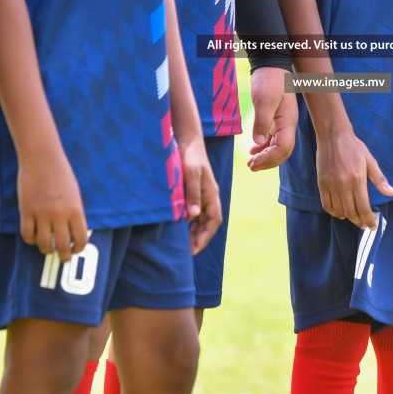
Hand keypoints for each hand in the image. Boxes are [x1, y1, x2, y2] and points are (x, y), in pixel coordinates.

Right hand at [17, 147, 87, 260]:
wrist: (41, 158)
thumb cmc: (60, 173)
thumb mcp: (74, 193)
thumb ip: (74, 213)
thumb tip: (72, 234)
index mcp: (75, 209)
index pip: (81, 239)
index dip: (79, 248)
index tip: (76, 249)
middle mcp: (59, 214)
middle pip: (62, 246)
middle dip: (64, 256)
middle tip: (64, 258)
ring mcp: (41, 214)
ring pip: (43, 244)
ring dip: (47, 250)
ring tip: (48, 249)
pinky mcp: (26, 211)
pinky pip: (27, 235)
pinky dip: (30, 240)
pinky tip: (34, 238)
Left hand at [179, 136, 223, 253]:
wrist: (187, 141)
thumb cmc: (190, 156)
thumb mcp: (191, 174)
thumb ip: (193, 194)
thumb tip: (193, 216)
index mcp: (212, 194)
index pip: (214, 220)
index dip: (205, 236)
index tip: (194, 249)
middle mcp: (209, 196)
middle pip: (208, 223)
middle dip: (199, 238)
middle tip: (187, 252)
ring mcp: (201, 194)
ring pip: (201, 219)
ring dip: (194, 232)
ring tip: (183, 245)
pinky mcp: (193, 191)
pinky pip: (194, 212)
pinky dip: (188, 222)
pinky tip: (179, 228)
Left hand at [246, 67, 297, 170]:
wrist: (270, 65)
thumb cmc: (269, 80)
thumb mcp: (263, 100)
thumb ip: (261, 122)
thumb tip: (258, 143)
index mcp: (288, 122)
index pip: (283, 148)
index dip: (270, 159)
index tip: (254, 163)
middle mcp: (287, 125)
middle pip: (282, 151)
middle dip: (268, 162)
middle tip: (251, 167)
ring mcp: (282, 123)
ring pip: (277, 147)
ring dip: (265, 157)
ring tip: (251, 163)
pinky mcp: (275, 119)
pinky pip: (272, 139)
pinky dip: (263, 147)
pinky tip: (254, 151)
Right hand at [317, 127, 392, 228]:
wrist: (333, 136)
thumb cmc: (354, 147)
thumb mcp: (370, 161)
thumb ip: (379, 179)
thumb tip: (391, 193)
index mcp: (357, 179)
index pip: (363, 207)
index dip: (368, 220)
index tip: (372, 226)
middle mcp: (343, 184)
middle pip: (351, 212)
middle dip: (359, 222)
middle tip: (364, 225)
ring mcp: (331, 184)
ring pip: (339, 210)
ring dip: (347, 218)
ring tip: (354, 220)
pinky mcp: (322, 183)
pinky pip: (326, 204)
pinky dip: (334, 212)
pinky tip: (340, 213)